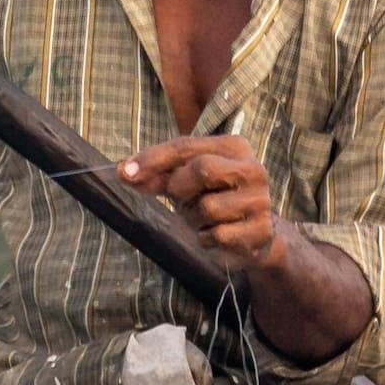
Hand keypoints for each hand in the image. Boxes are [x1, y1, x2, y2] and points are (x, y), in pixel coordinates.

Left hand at [119, 134, 282, 272]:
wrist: (256, 235)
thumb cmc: (216, 199)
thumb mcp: (186, 182)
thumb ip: (158, 176)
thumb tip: (124, 172)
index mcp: (234, 147)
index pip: (186, 145)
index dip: (153, 159)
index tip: (124, 171)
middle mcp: (252, 169)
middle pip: (202, 169)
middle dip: (180, 188)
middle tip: (181, 199)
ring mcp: (259, 201)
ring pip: (208, 207)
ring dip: (194, 219)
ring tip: (204, 219)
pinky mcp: (260, 231)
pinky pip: (217, 235)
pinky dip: (206, 238)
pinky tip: (216, 235)